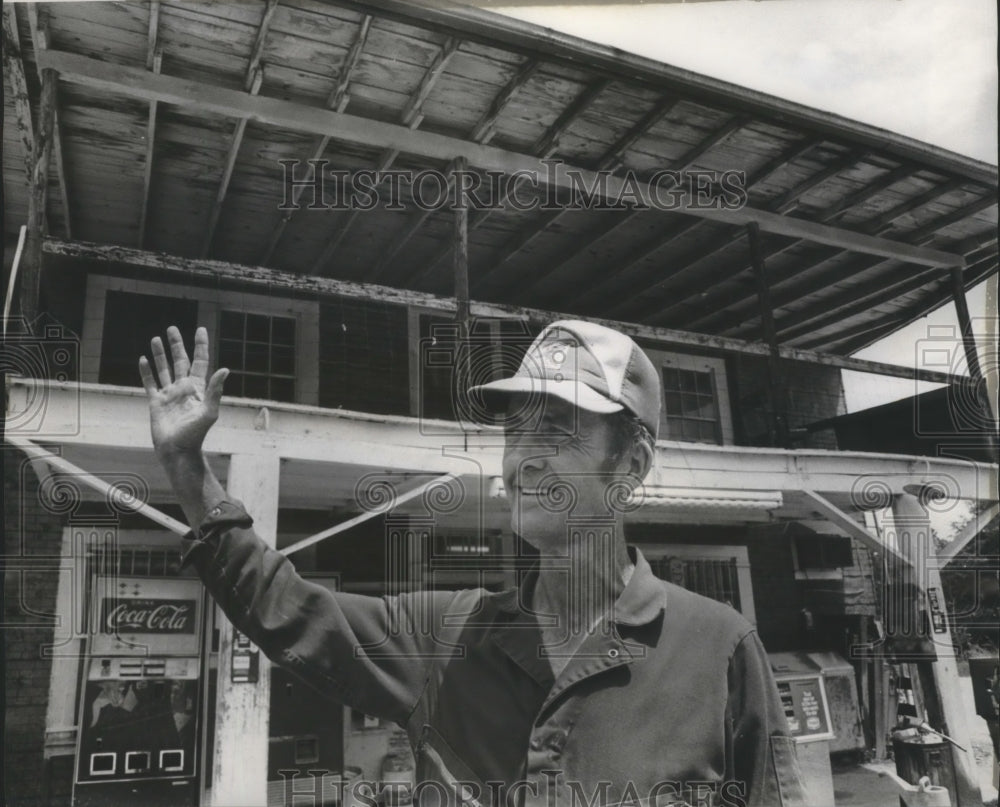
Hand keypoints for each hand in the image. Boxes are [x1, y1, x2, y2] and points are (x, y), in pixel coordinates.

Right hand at [139, 326, 227, 458]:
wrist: (177, 450)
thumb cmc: (195, 434)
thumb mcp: (208, 412)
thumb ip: (215, 390)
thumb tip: (225, 370)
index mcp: (198, 388)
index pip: (200, 361)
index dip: (200, 345)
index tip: (200, 329)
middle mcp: (184, 388)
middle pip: (180, 361)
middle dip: (177, 345)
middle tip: (172, 328)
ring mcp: (169, 394)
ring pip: (164, 369)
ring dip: (160, 354)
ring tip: (155, 338)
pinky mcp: (156, 402)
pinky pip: (150, 383)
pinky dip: (146, 371)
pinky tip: (143, 359)